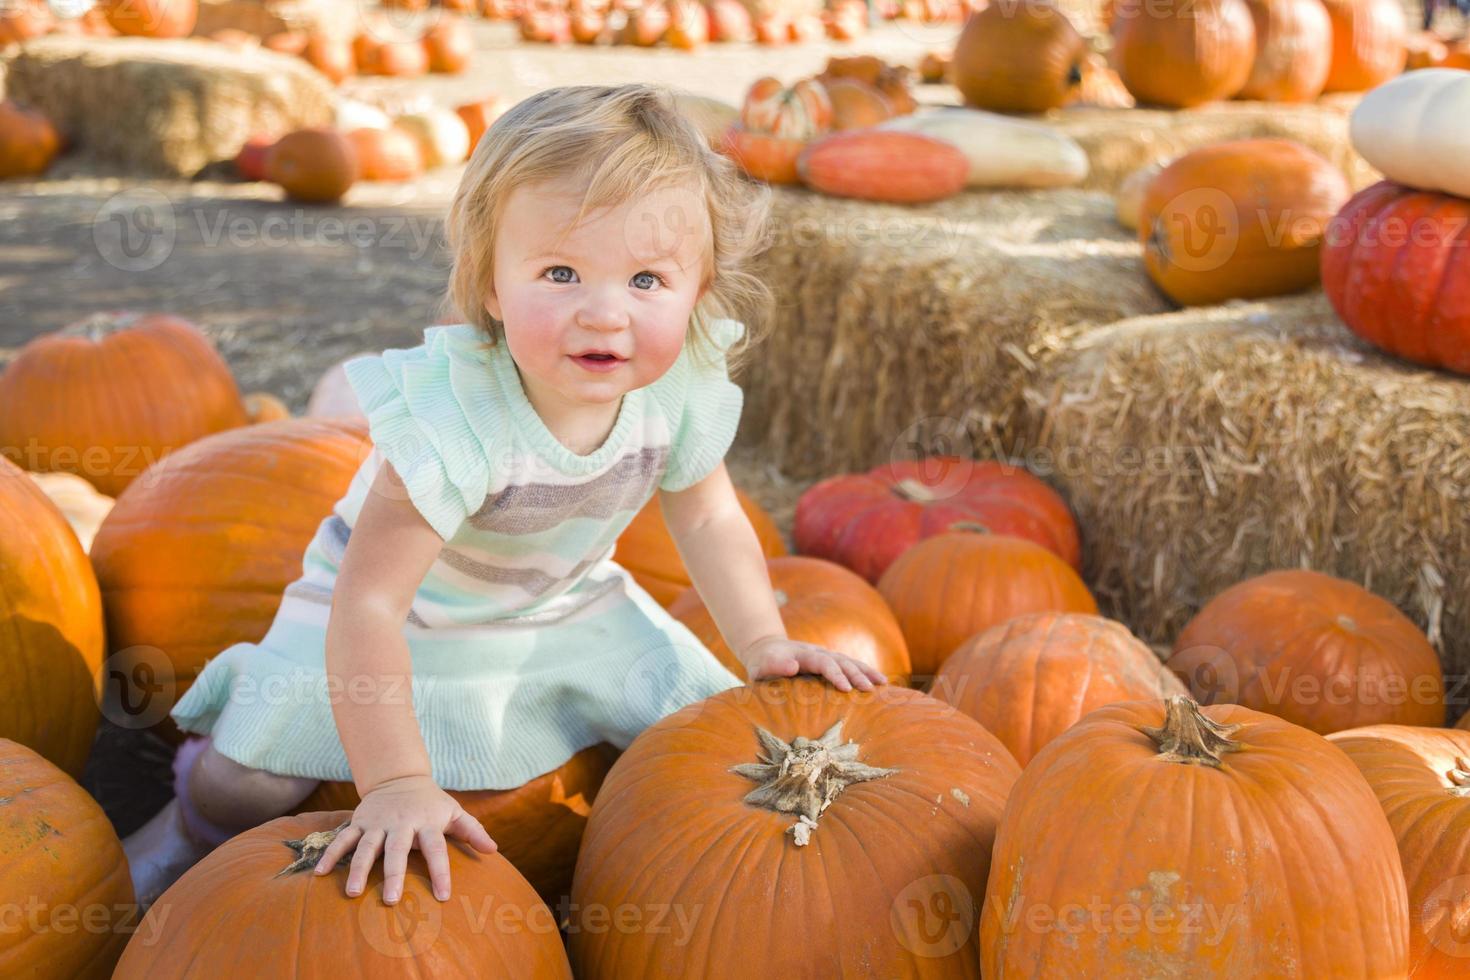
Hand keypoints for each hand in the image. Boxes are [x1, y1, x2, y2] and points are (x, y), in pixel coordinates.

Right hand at [314, 773, 497, 903]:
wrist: (399, 776)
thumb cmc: (431, 802)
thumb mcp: (453, 812)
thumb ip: (472, 831)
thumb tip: (493, 850)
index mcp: (427, 823)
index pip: (436, 849)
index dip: (440, 871)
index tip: (443, 896)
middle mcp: (401, 824)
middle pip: (397, 851)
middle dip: (394, 875)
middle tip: (392, 901)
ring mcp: (378, 823)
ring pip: (366, 847)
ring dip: (358, 869)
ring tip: (351, 893)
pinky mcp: (359, 822)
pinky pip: (343, 839)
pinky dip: (332, 854)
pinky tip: (319, 874)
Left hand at [739, 635, 886, 690]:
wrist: (767, 650)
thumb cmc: (763, 663)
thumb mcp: (761, 665)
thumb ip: (774, 665)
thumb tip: (793, 666)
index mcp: (804, 654)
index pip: (823, 663)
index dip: (835, 674)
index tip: (846, 688)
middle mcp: (818, 653)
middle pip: (841, 661)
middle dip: (856, 674)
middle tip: (869, 689)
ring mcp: (826, 656)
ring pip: (850, 661)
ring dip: (866, 671)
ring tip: (883, 683)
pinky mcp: (831, 662)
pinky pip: (851, 666)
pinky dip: (865, 672)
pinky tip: (879, 682)